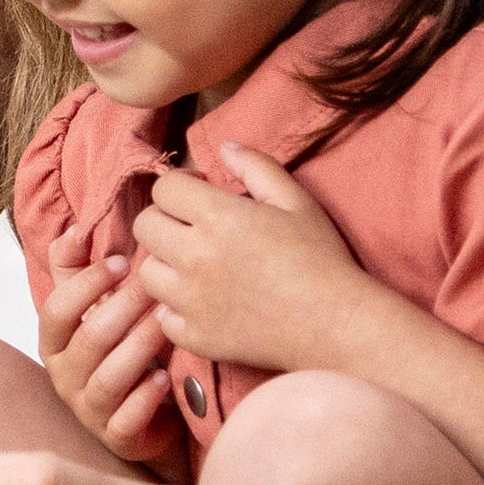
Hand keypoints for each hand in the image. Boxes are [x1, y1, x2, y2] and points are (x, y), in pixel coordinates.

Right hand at [36, 254, 179, 464]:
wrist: (138, 417)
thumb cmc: (115, 353)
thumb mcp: (90, 310)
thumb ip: (75, 270)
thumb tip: (76, 229)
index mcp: (53, 343)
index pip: (57, 310)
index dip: (87, 284)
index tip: (123, 262)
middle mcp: (63, 376)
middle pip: (89, 339)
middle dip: (124, 308)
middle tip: (158, 285)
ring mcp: (88, 409)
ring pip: (108, 376)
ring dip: (139, 346)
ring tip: (167, 323)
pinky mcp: (116, 436)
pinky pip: (126, 419)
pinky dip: (145, 398)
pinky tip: (165, 378)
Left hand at [132, 145, 385, 384]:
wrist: (339, 325)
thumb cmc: (321, 259)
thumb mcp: (296, 201)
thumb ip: (256, 167)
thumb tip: (223, 147)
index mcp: (217, 217)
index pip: (164, 189)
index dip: (181, 185)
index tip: (200, 194)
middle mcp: (194, 257)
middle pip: (144, 226)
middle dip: (165, 219)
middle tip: (194, 228)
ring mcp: (191, 301)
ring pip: (147, 273)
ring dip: (166, 265)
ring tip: (197, 266)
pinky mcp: (196, 336)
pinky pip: (164, 318)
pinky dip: (178, 311)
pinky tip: (204, 303)